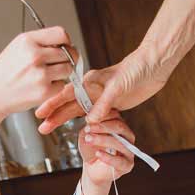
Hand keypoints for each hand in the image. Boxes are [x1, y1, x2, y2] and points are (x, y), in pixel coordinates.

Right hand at [0, 27, 77, 120]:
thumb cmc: (2, 73)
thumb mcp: (17, 47)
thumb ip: (40, 43)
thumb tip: (65, 45)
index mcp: (28, 41)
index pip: (61, 34)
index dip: (66, 42)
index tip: (66, 47)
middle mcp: (35, 55)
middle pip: (68, 53)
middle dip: (65, 59)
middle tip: (55, 66)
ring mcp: (40, 73)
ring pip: (67, 69)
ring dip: (61, 74)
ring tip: (46, 76)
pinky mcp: (44, 91)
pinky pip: (61, 85)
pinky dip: (55, 87)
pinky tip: (41, 87)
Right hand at [34, 46, 168, 132]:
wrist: (153, 66)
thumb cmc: (136, 69)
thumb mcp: (118, 87)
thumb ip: (103, 104)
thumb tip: (89, 120)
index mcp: (91, 82)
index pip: (67, 94)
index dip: (53, 104)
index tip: (41, 113)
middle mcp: (92, 90)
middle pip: (69, 105)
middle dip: (54, 116)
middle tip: (42, 128)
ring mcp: (100, 98)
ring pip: (78, 111)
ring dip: (64, 120)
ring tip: (50, 128)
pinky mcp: (110, 105)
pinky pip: (93, 116)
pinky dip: (84, 122)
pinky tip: (76, 128)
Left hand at [79, 111, 135, 188]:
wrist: (91, 170)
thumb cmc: (90, 151)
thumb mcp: (86, 136)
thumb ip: (89, 127)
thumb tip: (90, 119)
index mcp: (119, 126)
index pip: (116, 116)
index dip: (102, 116)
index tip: (88, 120)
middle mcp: (127, 137)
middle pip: (120, 127)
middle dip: (102, 127)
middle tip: (88, 129)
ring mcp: (129, 151)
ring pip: (120, 143)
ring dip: (102, 140)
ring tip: (88, 140)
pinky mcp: (127, 165)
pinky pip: (120, 161)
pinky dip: (108, 157)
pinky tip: (98, 153)